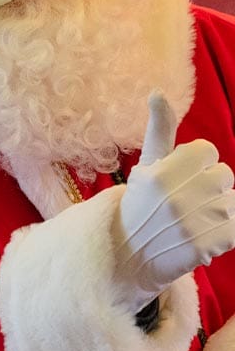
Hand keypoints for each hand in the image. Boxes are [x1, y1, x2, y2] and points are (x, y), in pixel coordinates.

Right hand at [113, 92, 234, 312]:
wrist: (126, 258)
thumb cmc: (139, 207)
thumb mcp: (145, 168)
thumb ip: (159, 130)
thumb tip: (157, 91)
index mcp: (161, 173)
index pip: (206, 151)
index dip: (196, 165)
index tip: (178, 181)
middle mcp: (177, 196)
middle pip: (223, 175)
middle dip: (209, 187)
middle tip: (184, 204)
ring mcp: (194, 222)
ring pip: (233, 201)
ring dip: (219, 211)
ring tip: (192, 223)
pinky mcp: (209, 246)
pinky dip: (226, 233)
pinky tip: (205, 236)